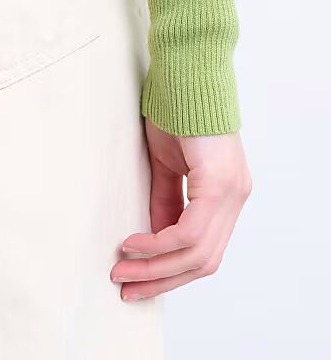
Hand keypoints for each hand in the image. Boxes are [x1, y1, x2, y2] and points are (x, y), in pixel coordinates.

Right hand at [111, 116, 251, 299]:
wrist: (186, 72)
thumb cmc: (176, 111)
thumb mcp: (168, 165)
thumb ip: (166, 202)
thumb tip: (155, 239)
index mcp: (226, 195)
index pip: (203, 251)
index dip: (169, 272)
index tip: (135, 281)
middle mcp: (236, 197)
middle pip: (203, 262)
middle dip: (160, 279)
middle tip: (126, 287)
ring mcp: (232, 192)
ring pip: (198, 253)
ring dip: (155, 267)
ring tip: (123, 270)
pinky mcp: (220, 184)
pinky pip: (190, 231)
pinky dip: (159, 243)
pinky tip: (133, 243)